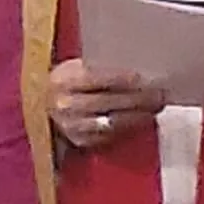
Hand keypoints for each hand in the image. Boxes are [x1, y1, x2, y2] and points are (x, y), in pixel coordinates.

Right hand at [49, 59, 163, 149]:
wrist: (43, 101)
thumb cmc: (70, 79)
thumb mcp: (77, 66)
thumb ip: (101, 66)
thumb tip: (139, 63)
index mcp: (65, 80)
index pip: (98, 78)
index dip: (124, 78)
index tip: (145, 78)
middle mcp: (65, 105)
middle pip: (109, 102)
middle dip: (139, 99)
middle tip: (160, 94)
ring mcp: (71, 126)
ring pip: (112, 122)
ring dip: (138, 116)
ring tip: (156, 108)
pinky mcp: (79, 140)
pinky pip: (109, 136)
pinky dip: (128, 127)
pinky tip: (142, 119)